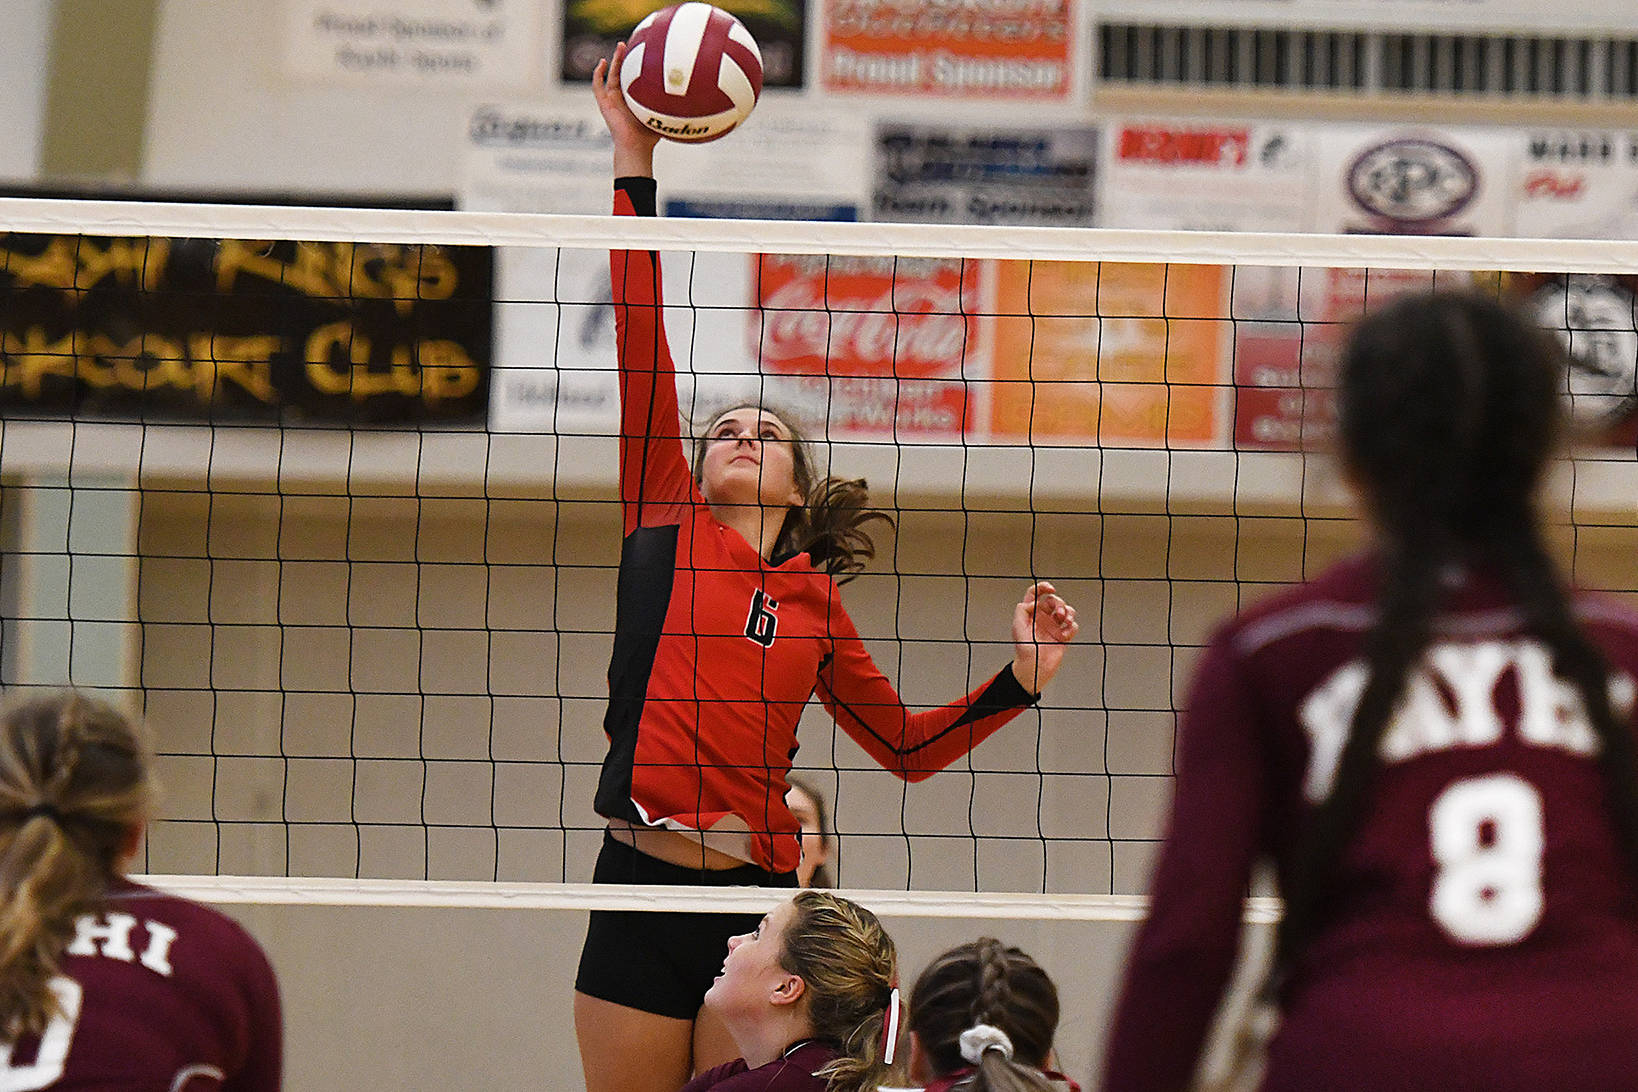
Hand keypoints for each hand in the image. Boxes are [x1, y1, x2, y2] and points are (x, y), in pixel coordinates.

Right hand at [592, 42, 660, 177]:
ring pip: (610, 75)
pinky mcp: (603, 104)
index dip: (637, 64)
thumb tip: (694, 97)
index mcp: (634, 99)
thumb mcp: (663, 115)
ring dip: (614, 60)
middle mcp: (622, 98)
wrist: (635, 146)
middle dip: (625, 57)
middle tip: (630, 43)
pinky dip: (597, 74)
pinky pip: (597, 86)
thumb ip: (673, 106)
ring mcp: (612, 100)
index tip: (644, 50)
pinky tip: (602, 62)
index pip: (635, 77)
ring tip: (620, 46)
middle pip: (622, 72)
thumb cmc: (649, 135)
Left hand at [1010, 581, 1077, 694]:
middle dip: (1058, 603)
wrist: (1034, 668)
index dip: (1043, 587)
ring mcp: (1054, 626)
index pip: (1036, 594)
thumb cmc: (1023, 650)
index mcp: (1031, 613)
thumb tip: (1034, 602)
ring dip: (1068, 612)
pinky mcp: (1063, 636)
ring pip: (1066, 611)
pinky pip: (1072, 626)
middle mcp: (1043, 618)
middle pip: (1054, 601)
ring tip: (1064, 620)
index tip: (1051, 589)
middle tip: (1057, 613)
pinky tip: (1065, 633)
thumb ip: (1023, 610)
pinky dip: (1071, 627)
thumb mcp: (1017, 627)